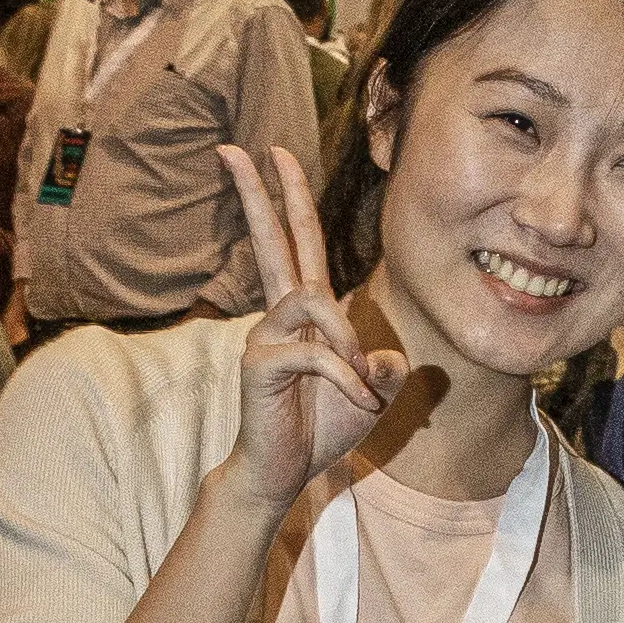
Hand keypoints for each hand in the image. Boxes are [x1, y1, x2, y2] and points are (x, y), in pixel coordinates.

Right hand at [207, 139, 396, 511]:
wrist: (285, 472)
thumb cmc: (321, 427)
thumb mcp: (372, 390)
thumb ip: (384, 366)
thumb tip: (388, 356)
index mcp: (306, 310)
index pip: (298, 241)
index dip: (290, 197)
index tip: (276, 153)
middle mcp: (281, 314)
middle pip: (271, 240)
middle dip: (255, 193)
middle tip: (235, 150)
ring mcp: (267, 336)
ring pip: (313, 300)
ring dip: (348, 342)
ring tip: (362, 386)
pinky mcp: (261, 364)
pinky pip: (316, 354)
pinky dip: (346, 378)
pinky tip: (357, 402)